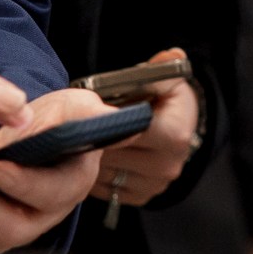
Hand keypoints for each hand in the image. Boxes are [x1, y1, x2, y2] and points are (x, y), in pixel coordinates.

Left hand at [0, 85, 112, 253]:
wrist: (43, 135)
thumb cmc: (59, 123)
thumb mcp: (72, 109)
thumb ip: (63, 117)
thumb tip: (30, 130)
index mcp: (67, 186)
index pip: (49, 194)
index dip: (22, 185)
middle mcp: (36, 218)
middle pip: (4, 227)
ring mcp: (3, 228)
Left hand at [89, 49, 201, 208]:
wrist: (179, 127)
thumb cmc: (167, 99)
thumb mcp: (168, 79)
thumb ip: (164, 68)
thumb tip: (173, 56)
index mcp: (174, 135)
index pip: (126, 128)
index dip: (103, 118)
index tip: (86, 109)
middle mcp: (166, 166)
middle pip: (110, 152)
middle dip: (91, 136)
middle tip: (73, 122)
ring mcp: (153, 186)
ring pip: (103, 172)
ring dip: (87, 156)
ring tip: (78, 138)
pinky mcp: (140, 197)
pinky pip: (103, 187)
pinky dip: (91, 174)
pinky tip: (88, 156)